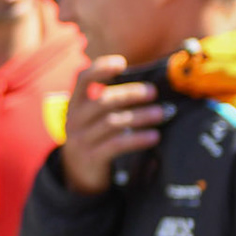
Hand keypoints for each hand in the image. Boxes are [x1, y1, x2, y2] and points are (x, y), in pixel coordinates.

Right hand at [58, 55, 168, 194]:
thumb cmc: (95, 136)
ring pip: (112, 122)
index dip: (100, 69)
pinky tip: (154, 136)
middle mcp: (75, 119)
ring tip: (160, 113)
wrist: (78, 172)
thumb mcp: (94, 117)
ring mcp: (81, 139)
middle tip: (153, 92)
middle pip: (103, 101)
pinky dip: (138, 139)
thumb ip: (111, 101)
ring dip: (139, 116)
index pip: (83, 79)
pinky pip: (117, 144)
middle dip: (130, 94)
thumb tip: (147, 85)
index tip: (122, 63)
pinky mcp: (92, 157)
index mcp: (76, 103)